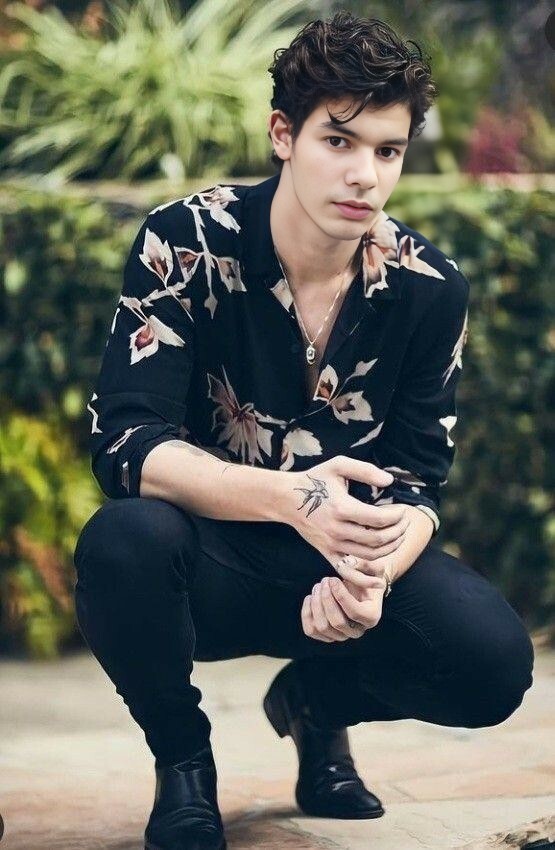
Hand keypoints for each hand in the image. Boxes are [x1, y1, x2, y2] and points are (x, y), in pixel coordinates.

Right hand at [284, 455, 408, 573]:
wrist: (286, 498)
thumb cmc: (314, 480)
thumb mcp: (338, 465)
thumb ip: (365, 471)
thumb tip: (389, 481)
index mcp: (342, 508)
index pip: (378, 519)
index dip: (396, 516)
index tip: (402, 510)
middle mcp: (337, 530)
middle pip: (377, 540)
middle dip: (398, 532)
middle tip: (405, 523)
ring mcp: (332, 545)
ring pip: (369, 556)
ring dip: (389, 549)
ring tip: (398, 537)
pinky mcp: (327, 553)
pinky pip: (348, 572)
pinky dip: (365, 580)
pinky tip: (380, 580)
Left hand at [301, 572, 386, 642]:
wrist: (361, 585)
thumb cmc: (366, 575)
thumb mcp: (371, 567)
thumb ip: (365, 565)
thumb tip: (348, 564)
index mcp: (372, 616)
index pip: (354, 612)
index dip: (340, 595)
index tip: (332, 579)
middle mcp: (358, 630)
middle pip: (337, 622)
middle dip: (326, 599)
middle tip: (324, 580)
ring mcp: (342, 635)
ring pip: (322, 627)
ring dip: (316, 605)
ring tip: (317, 586)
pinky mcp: (327, 634)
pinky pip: (311, 630)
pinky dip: (307, 613)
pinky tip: (310, 597)